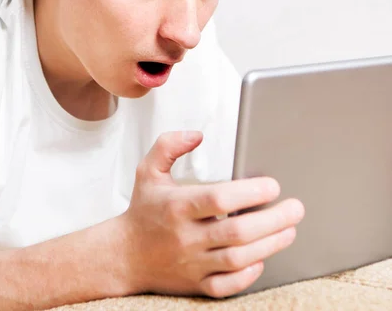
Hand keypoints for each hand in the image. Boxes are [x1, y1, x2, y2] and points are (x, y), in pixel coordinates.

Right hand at [119, 131, 304, 297]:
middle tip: (296, 208)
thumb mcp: (148, 171)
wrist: (124, 255)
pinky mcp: (196, 284)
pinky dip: (248, 275)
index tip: (272, 185)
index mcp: (177, 206)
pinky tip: (262, 258)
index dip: (249, 192)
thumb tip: (197, 135)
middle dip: (272, 220)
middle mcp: (186, 237)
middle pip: (236, 232)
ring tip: (290, 229)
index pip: (218, 199)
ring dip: (270, 244)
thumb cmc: (143, 210)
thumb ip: (168, 146)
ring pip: (238, 259)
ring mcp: (192, 264)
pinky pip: (227, 285)